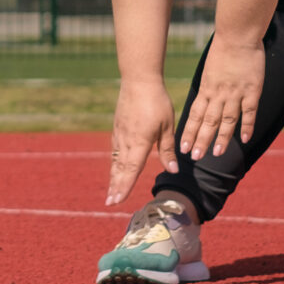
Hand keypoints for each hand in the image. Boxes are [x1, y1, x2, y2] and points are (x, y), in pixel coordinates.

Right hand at [106, 79, 176, 205]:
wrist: (138, 80)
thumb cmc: (157, 101)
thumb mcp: (167, 125)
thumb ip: (167, 149)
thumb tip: (173, 169)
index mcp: (139, 142)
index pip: (132, 169)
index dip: (125, 186)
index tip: (118, 200)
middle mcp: (126, 140)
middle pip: (120, 168)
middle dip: (115, 187)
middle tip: (110, 203)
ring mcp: (120, 134)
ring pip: (116, 160)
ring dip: (113, 177)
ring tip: (111, 192)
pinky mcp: (118, 127)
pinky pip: (115, 150)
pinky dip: (114, 163)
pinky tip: (115, 168)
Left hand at [180, 36, 264, 162]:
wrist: (237, 35)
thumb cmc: (224, 50)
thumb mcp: (210, 71)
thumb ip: (209, 87)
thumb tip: (206, 100)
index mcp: (207, 88)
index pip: (195, 114)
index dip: (189, 131)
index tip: (181, 147)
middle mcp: (218, 93)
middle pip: (208, 121)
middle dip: (201, 139)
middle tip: (195, 156)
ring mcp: (235, 93)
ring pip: (226, 119)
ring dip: (221, 137)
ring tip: (216, 153)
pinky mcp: (251, 90)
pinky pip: (249, 112)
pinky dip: (247, 126)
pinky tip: (245, 139)